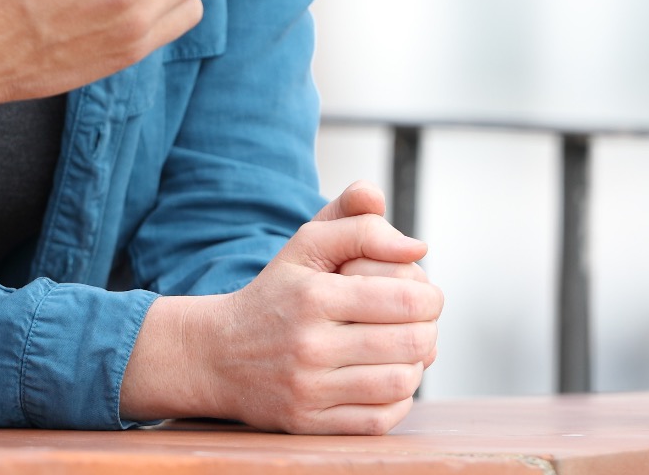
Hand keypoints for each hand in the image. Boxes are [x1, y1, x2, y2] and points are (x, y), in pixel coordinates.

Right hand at [119, 181, 441, 433]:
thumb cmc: (276, 293)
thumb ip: (360, 226)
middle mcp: (310, 344)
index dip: (430, 296)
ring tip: (405, 352)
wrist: (218, 354)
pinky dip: (397, 401)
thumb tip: (418, 247)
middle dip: (429, 330)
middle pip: (411, 343)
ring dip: (416, 366)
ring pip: (400, 383)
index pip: (406, 299)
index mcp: (314, 295)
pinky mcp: (310, 423)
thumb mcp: (306, 244)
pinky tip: (386, 380)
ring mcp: (310, 389)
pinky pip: (380, 420)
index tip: (424, 294)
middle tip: (420, 324)